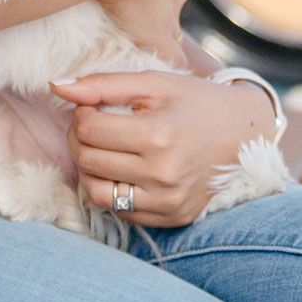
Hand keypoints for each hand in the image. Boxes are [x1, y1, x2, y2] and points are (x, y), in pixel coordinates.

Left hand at [50, 69, 275, 227]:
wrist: (245, 134)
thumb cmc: (196, 102)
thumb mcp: (153, 82)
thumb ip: (102, 84)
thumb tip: (55, 85)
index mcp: (158, 135)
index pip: (89, 130)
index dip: (82, 114)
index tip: (93, 107)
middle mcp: (162, 174)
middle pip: (88, 161)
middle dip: (80, 139)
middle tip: (93, 125)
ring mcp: (167, 201)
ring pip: (97, 193)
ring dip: (88, 169)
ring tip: (101, 149)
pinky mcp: (171, 218)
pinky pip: (120, 212)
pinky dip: (111, 190)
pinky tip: (121, 169)